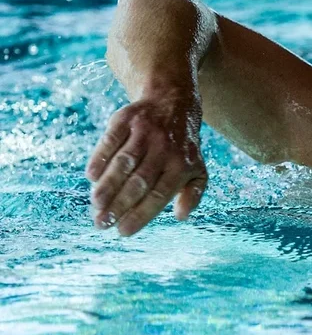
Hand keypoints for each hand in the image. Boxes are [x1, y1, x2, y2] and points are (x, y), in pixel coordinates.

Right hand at [85, 95, 207, 235]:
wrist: (173, 102)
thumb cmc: (182, 148)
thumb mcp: (197, 170)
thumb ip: (192, 194)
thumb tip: (181, 216)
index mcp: (182, 165)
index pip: (159, 194)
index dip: (141, 214)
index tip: (123, 231)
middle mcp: (164, 149)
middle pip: (139, 181)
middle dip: (119, 205)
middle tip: (102, 223)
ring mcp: (145, 132)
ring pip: (124, 162)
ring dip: (107, 185)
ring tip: (95, 205)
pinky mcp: (126, 119)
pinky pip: (110, 140)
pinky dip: (99, 158)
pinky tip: (91, 177)